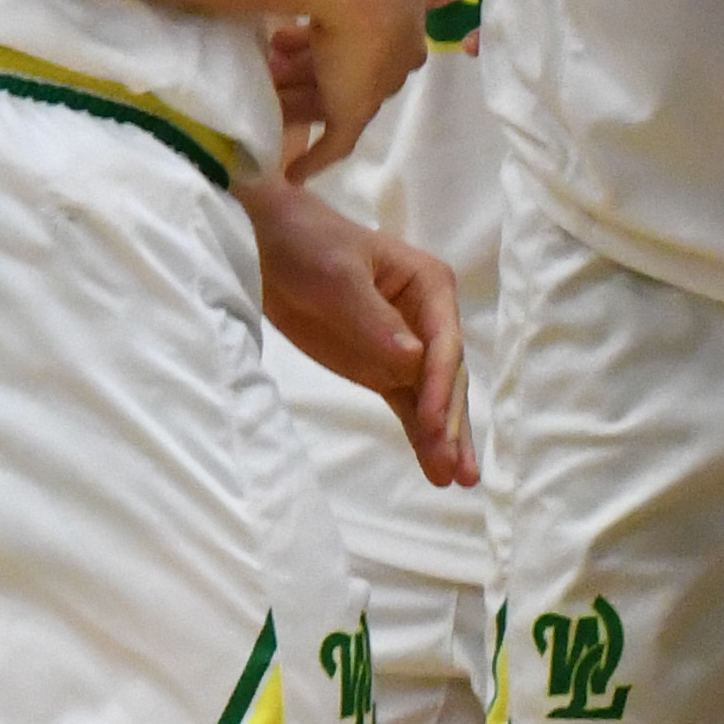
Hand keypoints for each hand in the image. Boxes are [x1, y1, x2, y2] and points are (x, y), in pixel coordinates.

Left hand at [246, 177, 472, 487]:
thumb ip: (373, 318)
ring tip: (455, 480)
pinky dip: (418, 433)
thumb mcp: (338, 277)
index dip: (439, 386)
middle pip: (446, 377)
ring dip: (444, 437)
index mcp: (430, 287)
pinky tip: (432, 466)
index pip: (443, 344)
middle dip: (452, 423)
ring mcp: (405, 347)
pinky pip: (406, 404)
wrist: (265, 242)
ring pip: (431, 398)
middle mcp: (428, 319)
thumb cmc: (307, 244)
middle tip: (457, 469)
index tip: (434, 425)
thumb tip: (413, 360)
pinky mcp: (380, 368)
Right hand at [280, 0, 426, 175]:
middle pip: (350, 67)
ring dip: (301, 101)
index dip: (323, 38)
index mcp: (395, 7)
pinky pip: (336, 144)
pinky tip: (294, 173)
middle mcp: (393, 47)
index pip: (362, 34)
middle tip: (270, 67)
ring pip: (336, 98)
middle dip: (310, 68)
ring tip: (267, 101)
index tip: (285, 36)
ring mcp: (376, 81)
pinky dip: (315, 159)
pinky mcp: (357, 111)